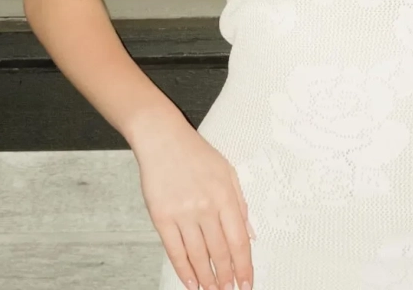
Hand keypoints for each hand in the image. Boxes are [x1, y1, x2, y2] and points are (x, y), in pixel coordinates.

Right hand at [133, 114, 255, 289]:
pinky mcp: (161, 217)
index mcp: (224, 194)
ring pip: (198, 255)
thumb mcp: (227, 170)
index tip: (247, 283)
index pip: (238, 240)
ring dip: (208, 278)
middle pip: (219, 251)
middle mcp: (205, 206)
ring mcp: (182, 213)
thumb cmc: (195, 152)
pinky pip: (175, 251)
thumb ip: (240, 203)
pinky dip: (184, 270)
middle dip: (227, 276)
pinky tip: (191, 282)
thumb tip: (250, 234)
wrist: (162, 138)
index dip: (244, 266)